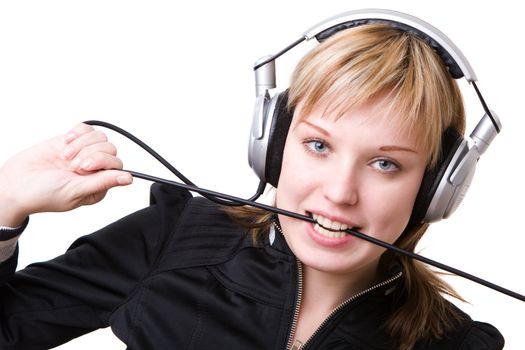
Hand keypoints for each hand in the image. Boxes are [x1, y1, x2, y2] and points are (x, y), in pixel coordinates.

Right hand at [0, 123, 132, 226]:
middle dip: (89, 153)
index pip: (117, 166)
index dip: (101, 162)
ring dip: (81, 144)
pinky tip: (64, 144)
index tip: (80, 168)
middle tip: (70, 165)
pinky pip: (85, 129)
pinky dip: (76, 133)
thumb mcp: (75, 191)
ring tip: (64, 156)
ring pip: (100, 137)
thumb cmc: (42, 194)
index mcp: (99, 185)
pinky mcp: (71, 142)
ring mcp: (83, 154)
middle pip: (110, 149)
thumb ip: (103, 182)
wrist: (15, 184)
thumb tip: (128, 179)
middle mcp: (94, 170)